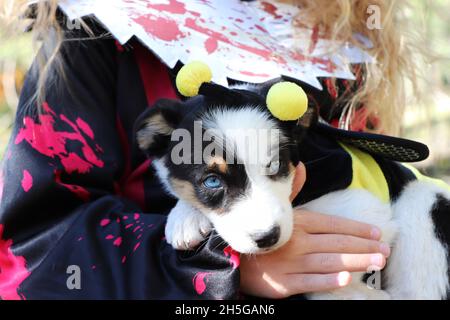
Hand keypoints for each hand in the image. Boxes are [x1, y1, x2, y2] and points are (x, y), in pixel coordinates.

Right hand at [239, 163, 390, 298]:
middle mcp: (298, 241)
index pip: (334, 224)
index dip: (358, 229)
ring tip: (376, 263)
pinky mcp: (286, 283)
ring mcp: (292, 263)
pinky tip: (346, 279)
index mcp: (297, 221)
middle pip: (338, 243)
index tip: (377, 233)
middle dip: (365, 246)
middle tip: (385, 251)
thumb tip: (301, 167)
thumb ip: (292, 190)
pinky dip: (329, 280)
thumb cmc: (257, 231)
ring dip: (356, 262)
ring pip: (330, 262)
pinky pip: (311, 282)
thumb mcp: (273, 207)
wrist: (232, 257)